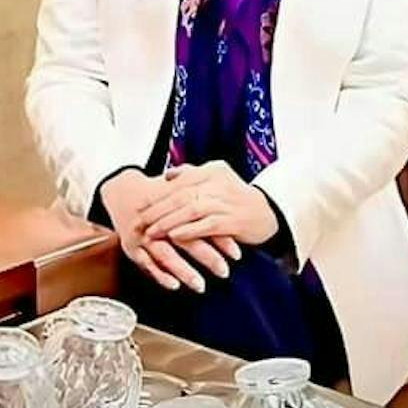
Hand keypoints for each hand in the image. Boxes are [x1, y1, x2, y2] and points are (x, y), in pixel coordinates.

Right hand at [100, 169, 240, 292]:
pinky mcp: (131, 248)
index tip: (237, 252)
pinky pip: (146, 264)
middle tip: (225, 271)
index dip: (219, 238)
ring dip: (183, 271)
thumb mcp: (179, 191)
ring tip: (200, 286)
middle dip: (206, 257)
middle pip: (184, 239)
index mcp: (173, 205)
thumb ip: (202, 200)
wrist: (122, 191)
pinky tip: (174, 285)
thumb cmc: (158, 195)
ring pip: (165, 255)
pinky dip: (160, 275)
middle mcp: (158, 220)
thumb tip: (233, 211)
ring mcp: (143, 235)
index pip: (201, 222)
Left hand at [138, 160, 278, 247]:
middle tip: (140, 221)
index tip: (141, 205)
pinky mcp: (232, 221)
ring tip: (151, 232)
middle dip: (158, 209)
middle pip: (181, 196)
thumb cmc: (236, 196)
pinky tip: (175, 237)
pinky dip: (189, 230)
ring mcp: (225, 202)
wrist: (268, 212)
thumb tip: (167, 175)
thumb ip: (192, 174)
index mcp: (211, 171)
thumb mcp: (217, 177)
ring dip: (168, 222)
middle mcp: (217, 183)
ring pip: (190, 211)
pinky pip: (206, 226)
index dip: (158, 194)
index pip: (179, 182)